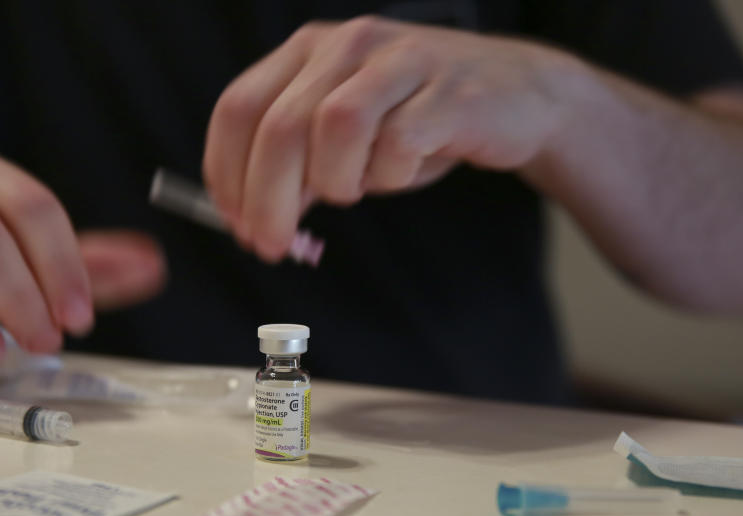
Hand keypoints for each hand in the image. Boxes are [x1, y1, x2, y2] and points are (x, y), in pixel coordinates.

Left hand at [203, 16, 580, 260]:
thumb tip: (253, 220)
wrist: (515, 97)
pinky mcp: (449, 90)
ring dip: (335, 180)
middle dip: (266, 199)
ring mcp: (400, 60)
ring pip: (335, 125)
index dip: (226, 173)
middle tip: (271, 244)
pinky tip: (402, 172)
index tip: (234, 222)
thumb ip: (294, 170)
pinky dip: (391, 176)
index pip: (239, 107)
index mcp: (308, 52)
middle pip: (280, 125)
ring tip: (354, 190)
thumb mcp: (343, 142)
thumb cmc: (418, 121)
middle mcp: (348, 45)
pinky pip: (399, 144)